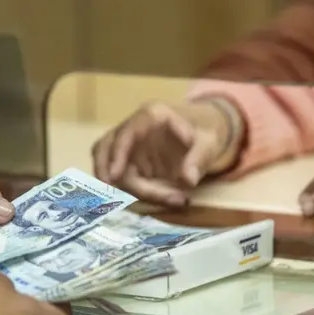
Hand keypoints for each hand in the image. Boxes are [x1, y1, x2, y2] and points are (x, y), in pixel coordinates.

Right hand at [92, 100, 243, 205]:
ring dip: (130, 189)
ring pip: (109, 167)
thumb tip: (188, 180)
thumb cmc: (205, 131)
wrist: (205, 131)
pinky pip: (123, 180)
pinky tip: (165, 198)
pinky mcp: (130, 163)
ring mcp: (129, 147)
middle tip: (117, 198)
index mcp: (149, 116)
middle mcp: (133, 129)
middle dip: (106, 173)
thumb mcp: (209, 142)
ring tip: (170, 199)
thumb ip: (198, 159)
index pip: (124, 134)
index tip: (114, 177)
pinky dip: (138, 193)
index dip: (116, 154)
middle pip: (104, 149)